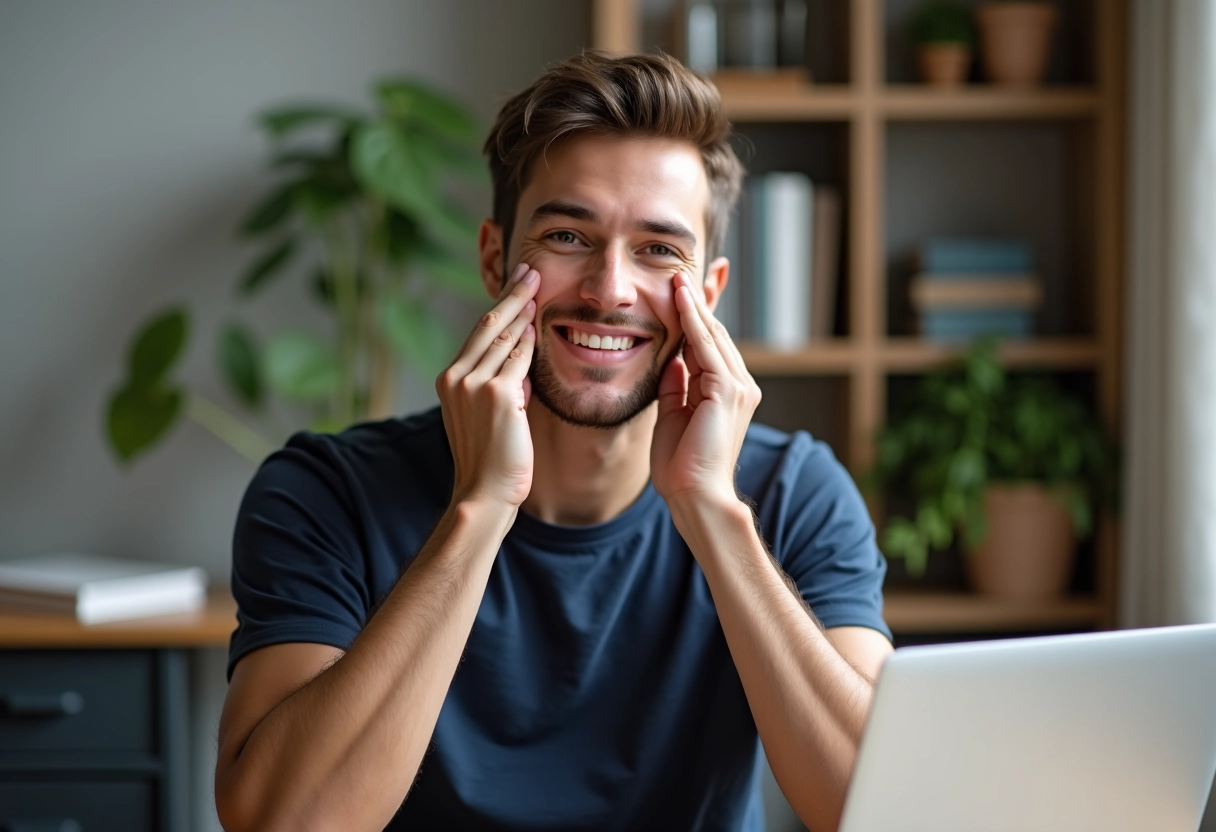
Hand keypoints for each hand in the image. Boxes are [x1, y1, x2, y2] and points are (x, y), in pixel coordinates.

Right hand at [437, 263, 539, 508]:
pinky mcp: (498, 395)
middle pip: (488, 324)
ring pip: (504, 338)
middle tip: (529, 270)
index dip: (499, 306)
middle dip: (511, 294)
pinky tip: (539, 326)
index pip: (477, 333)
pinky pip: (519, 360)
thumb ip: (498, 380)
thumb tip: (520, 349)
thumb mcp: (486, 412)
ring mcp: (474, 384)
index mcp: (449, 379)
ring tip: (537, 289)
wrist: (484, 491)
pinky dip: (530, 343)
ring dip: (523, 311)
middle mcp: (456, 377)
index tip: (514, 285)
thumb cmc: (490, 457)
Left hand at [651, 271, 760, 508]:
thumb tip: (671, 360)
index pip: (708, 346)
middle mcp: (739, 386)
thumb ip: (676, 385)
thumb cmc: (681, 465)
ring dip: (693, 306)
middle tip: (677, 274)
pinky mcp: (730, 390)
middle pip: (714, 335)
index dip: (692, 319)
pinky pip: (707, 347)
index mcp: (726, 392)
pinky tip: (680, 301)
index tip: (676, 294)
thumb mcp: (673, 414)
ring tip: (676, 279)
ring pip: (712, 336)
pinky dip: (693, 323)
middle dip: (696, 305)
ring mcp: (739, 387)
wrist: (695, 494)